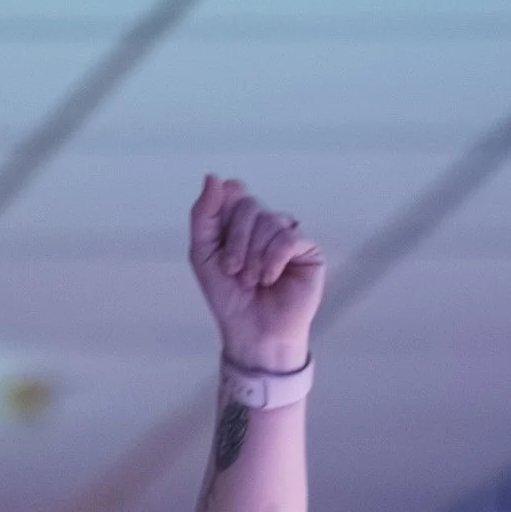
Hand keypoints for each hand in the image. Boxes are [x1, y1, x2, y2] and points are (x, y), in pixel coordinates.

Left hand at [188, 174, 325, 374]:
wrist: (252, 334)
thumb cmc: (229, 299)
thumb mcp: (203, 255)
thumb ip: (203, 216)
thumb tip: (213, 176)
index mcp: (240, 221)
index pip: (233, 193)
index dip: (224, 213)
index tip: (219, 243)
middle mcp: (265, 224)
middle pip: (249, 205)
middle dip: (236, 241)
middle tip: (233, 270)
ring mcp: (286, 234)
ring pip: (269, 220)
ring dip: (254, 256)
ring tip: (252, 281)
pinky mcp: (307, 250)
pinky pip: (289, 237)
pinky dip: (273, 259)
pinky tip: (270, 279)